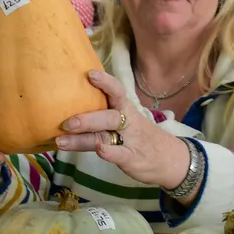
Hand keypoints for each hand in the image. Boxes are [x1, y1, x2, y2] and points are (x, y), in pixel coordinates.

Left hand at [55, 70, 189, 188]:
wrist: (172, 160)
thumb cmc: (141, 138)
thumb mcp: (126, 122)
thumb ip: (102, 115)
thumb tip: (70, 106)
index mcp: (126, 110)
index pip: (117, 92)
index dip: (105, 82)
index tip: (89, 74)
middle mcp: (128, 123)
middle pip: (108, 116)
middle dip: (87, 119)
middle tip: (66, 122)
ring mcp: (130, 141)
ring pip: (106, 137)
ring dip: (84, 139)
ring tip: (62, 141)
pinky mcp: (132, 159)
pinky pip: (120, 154)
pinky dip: (109, 152)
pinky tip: (99, 150)